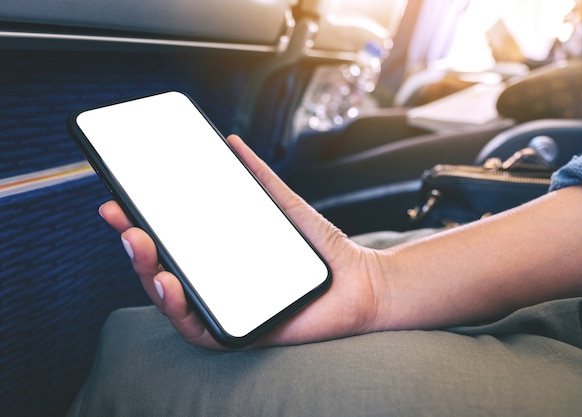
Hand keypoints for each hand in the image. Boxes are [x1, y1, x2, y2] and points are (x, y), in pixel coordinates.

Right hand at [100, 135, 387, 348]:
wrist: (359, 283)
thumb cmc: (320, 251)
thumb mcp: (284, 207)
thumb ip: (259, 178)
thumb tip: (231, 143)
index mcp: (220, 255)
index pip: (171, 242)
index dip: (141, 223)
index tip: (120, 200)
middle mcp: (216, 282)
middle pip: (162, 269)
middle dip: (134, 244)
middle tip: (123, 218)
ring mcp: (225, 307)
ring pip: (171, 300)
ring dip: (147, 273)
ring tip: (140, 245)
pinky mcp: (239, 332)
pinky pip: (200, 329)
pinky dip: (180, 310)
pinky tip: (171, 283)